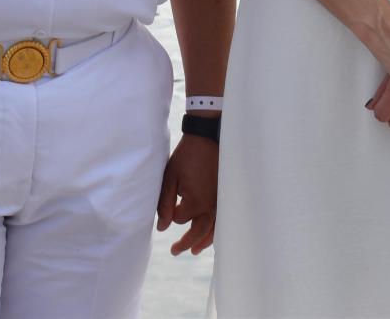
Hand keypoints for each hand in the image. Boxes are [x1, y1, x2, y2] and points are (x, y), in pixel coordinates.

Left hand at [156, 133, 218, 254]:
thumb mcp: (170, 177)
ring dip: (204, 241)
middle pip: (198, 232)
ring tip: (195, 250)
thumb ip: (165, 204)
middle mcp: (211, 205)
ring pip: (214, 229)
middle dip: (186, 243)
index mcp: (195, 201)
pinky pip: (223, 219)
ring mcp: (222, 201)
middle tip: (174, 252)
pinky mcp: (227, 195)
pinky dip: (217, 230)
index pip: (180, 219)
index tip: (169, 205)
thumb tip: (162, 228)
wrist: (206, 138)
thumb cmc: (186, 156)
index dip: (172, 214)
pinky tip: (212, 234)